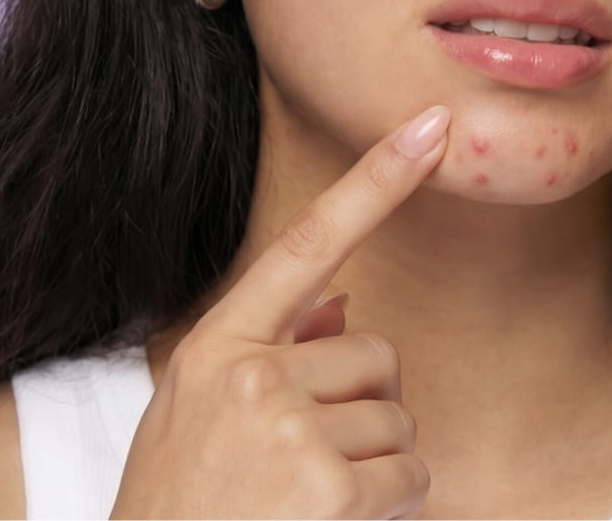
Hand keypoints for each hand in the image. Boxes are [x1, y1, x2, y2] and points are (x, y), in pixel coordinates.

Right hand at [109, 105, 450, 519]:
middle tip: (307, 470)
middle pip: (377, 355)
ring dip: (376, 468)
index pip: (308, 245)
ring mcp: (289, 430)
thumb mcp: (196, 420)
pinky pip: (410, 475)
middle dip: (364, 411)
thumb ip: (268, 358)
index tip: (431, 129)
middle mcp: (252, 376)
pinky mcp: (329, 489)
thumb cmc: (180, 510)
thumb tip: (344, 306)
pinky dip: (391, 510)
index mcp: (218, 347)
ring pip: (398, 420)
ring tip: (309, 506)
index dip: (376, 182)